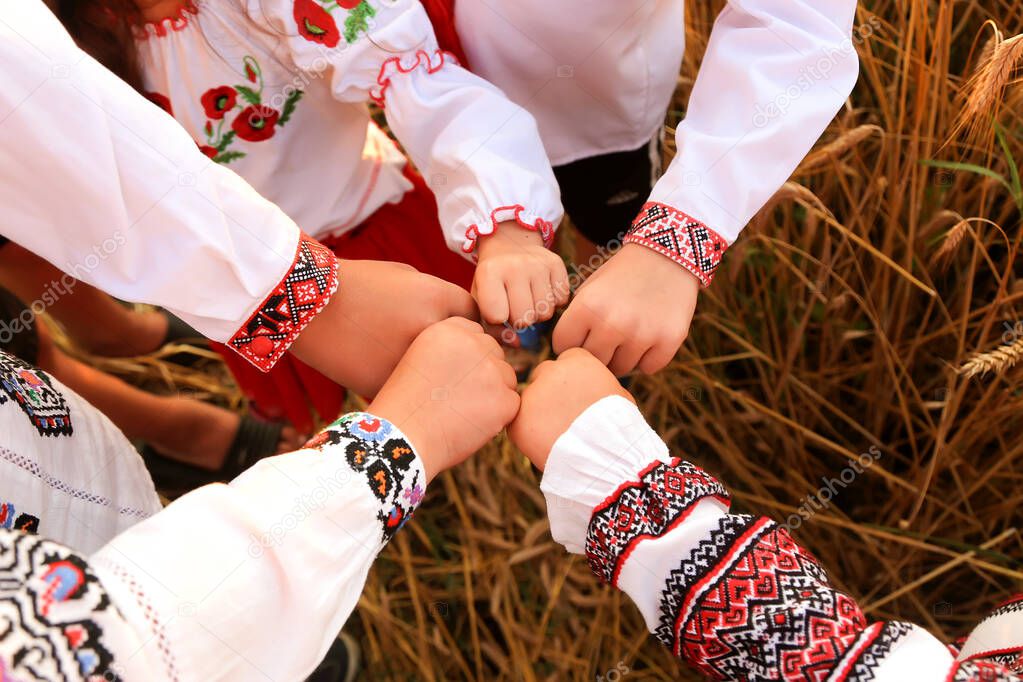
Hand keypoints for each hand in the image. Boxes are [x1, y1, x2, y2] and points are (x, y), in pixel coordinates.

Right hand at [291, 260, 477, 396]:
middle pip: (466, 352)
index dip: (467, 323)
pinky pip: (413, 392)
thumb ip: (440, 299)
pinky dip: (409, 389)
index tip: (458, 330)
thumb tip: (462, 323)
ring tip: (421, 372)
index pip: (476, 317)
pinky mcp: (387, 384)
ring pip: (440, 378)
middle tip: (445, 357)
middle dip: (458, 354)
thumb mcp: (408, 279)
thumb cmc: (358, 284)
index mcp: (439, 299)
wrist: (308, 306)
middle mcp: (431, 332)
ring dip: (436, 377)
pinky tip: (398, 381)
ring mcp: (410, 361)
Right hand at [368, 317, 519, 480]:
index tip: (451, 378)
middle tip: (456, 399)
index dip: (467, 359)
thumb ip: (452, 349)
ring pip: (506, 378)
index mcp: (449, 330)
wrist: (401, 438)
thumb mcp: (419, 359)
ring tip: (461, 412)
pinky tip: (471, 424)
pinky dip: (498, 416)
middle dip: (483, 374)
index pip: (476, 335)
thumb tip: (484, 355)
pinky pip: (512, 403)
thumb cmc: (405, 405)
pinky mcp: (504, 399)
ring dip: (493, 394)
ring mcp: (491, 371)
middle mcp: (473, 344)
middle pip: (494, 354)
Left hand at [473, 222, 569, 329]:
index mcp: (489, 273)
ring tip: (528, 298)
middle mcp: (515, 266)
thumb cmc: (492, 280)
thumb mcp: (481, 299)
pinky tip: (542, 290)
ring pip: (546, 313)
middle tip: (514, 306)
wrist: (509, 244)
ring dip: (538, 312)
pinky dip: (554, 302)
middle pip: (525, 319)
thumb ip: (492, 328)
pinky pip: (562, 300)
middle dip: (520, 320)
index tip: (496, 309)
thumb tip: (517, 344)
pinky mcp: (556, 263)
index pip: (497, 316)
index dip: (498, 319)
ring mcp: (538, 263)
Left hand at [508, 348, 632, 469]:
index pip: (566, 362)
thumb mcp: (618, 394)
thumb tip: (592, 387)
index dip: (571, 382)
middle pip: (543, 376)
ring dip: (539, 415)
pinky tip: (547, 448)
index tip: (576, 399)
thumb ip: (597, 383)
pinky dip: (528, 437)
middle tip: (563, 419)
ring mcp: (531, 395)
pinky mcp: (518, 420)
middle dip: (550, 394)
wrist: (606, 459)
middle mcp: (551, 371)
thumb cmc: (619, 430)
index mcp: (578, 361)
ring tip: (559, 438)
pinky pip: (518, 426)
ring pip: (529, 401)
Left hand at [552, 244, 699, 375]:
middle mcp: (613, 324)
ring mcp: (642, 335)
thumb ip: (574, 322)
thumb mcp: (589, 289)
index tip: (580, 336)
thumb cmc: (621, 276)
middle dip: (597, 352)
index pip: (563, 347)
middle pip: (593, 362)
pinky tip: (648, 336)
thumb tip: (565, 358)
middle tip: (607, 337)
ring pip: (620, 369)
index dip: (570, 342)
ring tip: (628, 333)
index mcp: (587, 307)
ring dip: (622, 357)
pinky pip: (648, 368)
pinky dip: (647, 358)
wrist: (666, 257)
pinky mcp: (668, 341)